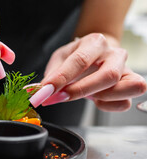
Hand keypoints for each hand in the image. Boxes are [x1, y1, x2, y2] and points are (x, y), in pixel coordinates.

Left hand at [29, 33, 146, 111]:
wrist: (96, 54)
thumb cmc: (77, 56)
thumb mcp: (60, 59)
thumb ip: (51, 75)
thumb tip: (37, 92)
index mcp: (95, 43)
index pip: (80, 61)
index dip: (61, 78)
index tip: (45, 91)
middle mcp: (114, 54)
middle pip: (108, 75)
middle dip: (80, 91)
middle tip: (58, 98)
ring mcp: (126, 70)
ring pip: (126, 88)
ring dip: (100, 98)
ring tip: (81, 97)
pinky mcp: (131, 85)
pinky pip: (124, 103)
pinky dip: (108, 106)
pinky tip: (95, 100)